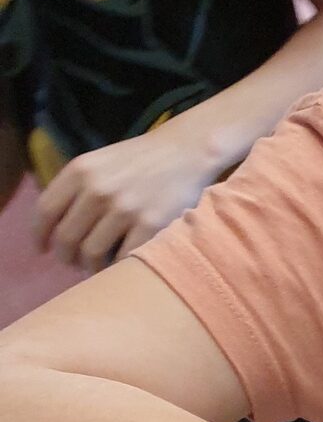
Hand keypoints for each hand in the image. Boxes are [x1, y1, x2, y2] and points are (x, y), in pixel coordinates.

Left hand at [33, 121, 219, 270]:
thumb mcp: (99, 162)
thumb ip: (76, 188)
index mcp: (80, 171)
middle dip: (67, 256)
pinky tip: (119, 267)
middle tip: (74, 263)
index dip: (39, 235)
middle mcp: (98, 189)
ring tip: (96, 267)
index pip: (45, 210)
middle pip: (67, 237)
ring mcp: (125, 209)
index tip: (43, 249)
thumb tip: (56, 226)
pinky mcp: (151, 225)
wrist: (185, 152)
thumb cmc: (140, 160)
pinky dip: (117, 268)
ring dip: (90, 267)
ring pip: (91, 253)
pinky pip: (123, 258)